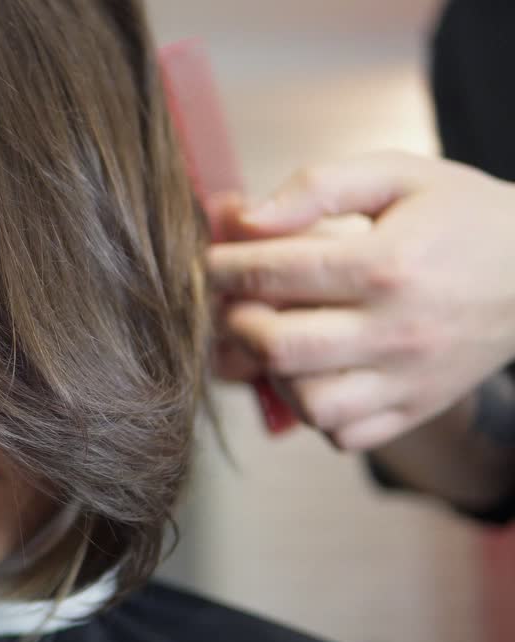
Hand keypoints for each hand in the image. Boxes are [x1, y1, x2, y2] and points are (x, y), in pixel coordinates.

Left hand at [208, 151, 514, 449]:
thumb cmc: (460, 216)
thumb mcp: (398, 174)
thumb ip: (318, 185)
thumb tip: (245, 218)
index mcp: (387, 265)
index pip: (277, 272)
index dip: (226, 266)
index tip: (211, 260)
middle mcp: (398, 330)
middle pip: (281, 347)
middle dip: (240, 322)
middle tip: (239, 303)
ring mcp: (409, 378)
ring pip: (309, 403)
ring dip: (274, 374)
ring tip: (277, 340)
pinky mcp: (416, 409)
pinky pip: (343, 436)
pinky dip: (314, 412)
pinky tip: (314, 373)